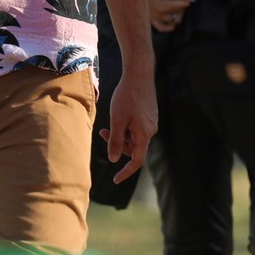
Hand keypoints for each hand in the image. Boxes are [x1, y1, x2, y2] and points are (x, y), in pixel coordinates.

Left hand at [99, 67, 157, 183]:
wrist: (139, 74)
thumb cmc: (127, 96)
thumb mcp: (117, 119)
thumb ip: (115, 141)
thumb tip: (113, 160)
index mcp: (144, 134)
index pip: (137, 161)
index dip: (126, 172)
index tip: (115, 180)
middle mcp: (151, 130)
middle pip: (133, 148)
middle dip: (117, 145)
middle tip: (103, 132)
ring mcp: (151, 122)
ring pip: (134, 137)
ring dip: (120, 135)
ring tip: (109, 122)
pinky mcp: (149, 115)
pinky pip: (136, 128)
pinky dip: (125, 127)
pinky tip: (119, 115)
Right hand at [149, 0, 193, 32]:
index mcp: (165, 5)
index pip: (184, 5)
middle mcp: (161, 14)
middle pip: (180, 12)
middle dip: (181, 4)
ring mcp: (156, 18)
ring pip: (174, 20)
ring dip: (177, 13)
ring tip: (174, 4)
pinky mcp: (152, 20)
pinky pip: (162, 28)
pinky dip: (169, 26)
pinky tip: (173, 23)